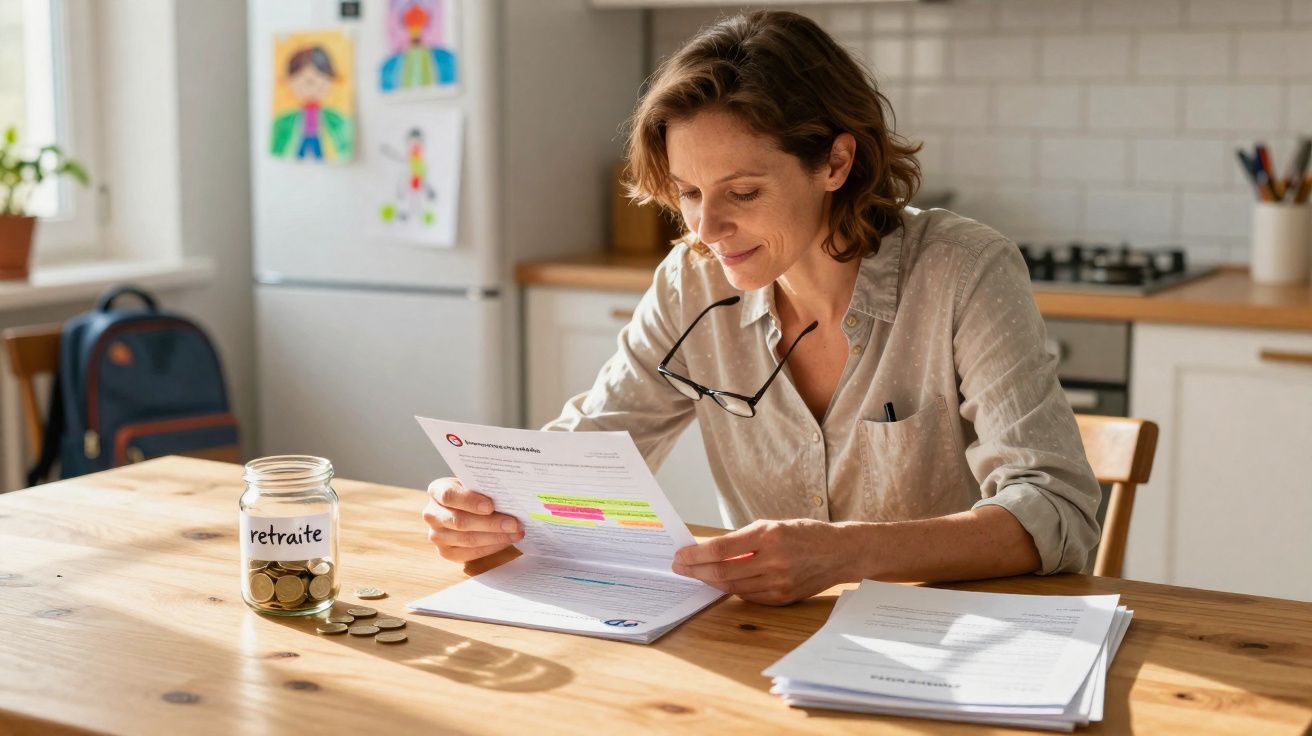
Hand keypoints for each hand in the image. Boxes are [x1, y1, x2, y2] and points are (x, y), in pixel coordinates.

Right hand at [421, 477, 523, 562]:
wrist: (463, 508)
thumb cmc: (472, 493)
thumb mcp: (474, 484)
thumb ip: (484, 488)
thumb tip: (508, 497)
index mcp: (436, 491)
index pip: (449, 496)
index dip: (469, 501)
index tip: (490, 506)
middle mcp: (432, 514)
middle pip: (460, 521)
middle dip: (491, 523)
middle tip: (514, 524)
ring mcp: (436, 535)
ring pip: (467, 539)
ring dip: (495, 537)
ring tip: (516, 533)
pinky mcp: (446, 552)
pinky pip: (470, 553)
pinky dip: (491, 548)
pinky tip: (506, 541)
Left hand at [670, 519, 859, 604]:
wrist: (840, 552)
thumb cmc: (804, 534)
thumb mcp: (773, 526)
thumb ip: (742, 540)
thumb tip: (708, 550)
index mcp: (769, 535)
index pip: (721, 548)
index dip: (696, 554)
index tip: (680, 555)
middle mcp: (774, 560)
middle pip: (723, 572)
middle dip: (696, 570)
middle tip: (680, 567)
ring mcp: (779, 582)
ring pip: (733, 587)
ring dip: (710, 581)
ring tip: (696, 574)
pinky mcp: (783, 598)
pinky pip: (749, 596)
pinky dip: (732, 590)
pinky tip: (721, 583)